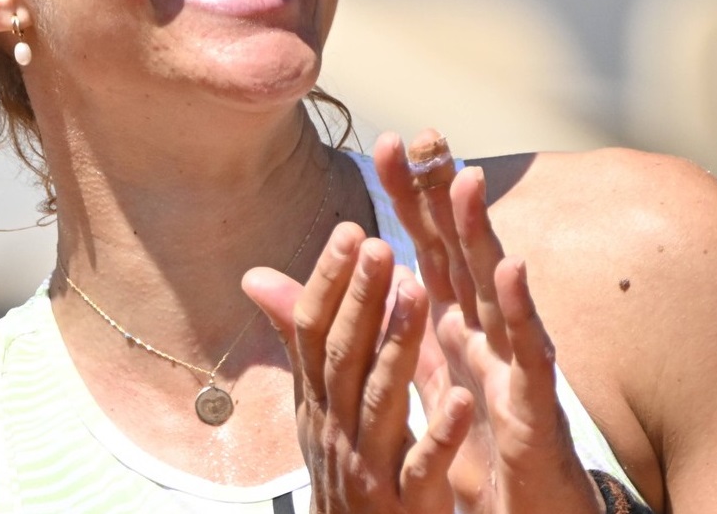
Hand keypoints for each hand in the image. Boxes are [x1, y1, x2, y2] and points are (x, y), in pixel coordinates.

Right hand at [245, 221, 473, 512]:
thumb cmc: (344, 470)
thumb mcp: (316, 407)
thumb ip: (300, 342)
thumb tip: (255, 276)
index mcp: (318, 402)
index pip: (313, 334)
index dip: (327, 283)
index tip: (350, 230)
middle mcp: (335, 430)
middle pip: (343, 358)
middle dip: (361, 300)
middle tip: (381, 245)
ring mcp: (368, 470)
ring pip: (379, 403)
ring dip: (397, 348)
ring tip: (420, 294)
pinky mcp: (406, 508)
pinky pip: (422, 469)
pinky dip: (440, 434)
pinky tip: (461, 399)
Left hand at [374, 131, 604, 513]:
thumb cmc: (473, 450)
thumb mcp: (410, 382)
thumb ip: (363, 328)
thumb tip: (287, 283)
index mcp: (453, 326)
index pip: (426, 249)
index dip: (408, 199)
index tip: (385, 143)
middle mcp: (487, 332)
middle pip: (462, 251)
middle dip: (443, 194)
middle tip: (425, 135)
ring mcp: (515, 362)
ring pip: (497, 288)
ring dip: (483, 233)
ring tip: (464, 179)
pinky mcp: (536, 403)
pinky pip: (530, 351)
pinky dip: (521, 310)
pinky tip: (512, 271)